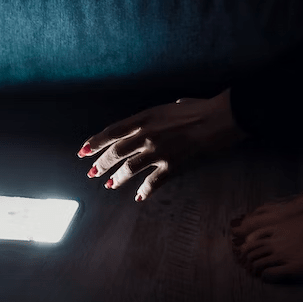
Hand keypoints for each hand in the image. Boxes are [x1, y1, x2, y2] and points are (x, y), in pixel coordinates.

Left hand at [77, 88, 246, 200]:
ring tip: (110, 185)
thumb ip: (164, 112)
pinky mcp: (172, 165)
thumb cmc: (200, 107)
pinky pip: (153, 182)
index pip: (112, 131)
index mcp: (145, 117)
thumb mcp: (175, 104)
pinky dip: (144, 191)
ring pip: (129, 168)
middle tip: (92, 173)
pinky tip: (139, 197)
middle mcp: (146, 135)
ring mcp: (158, 151)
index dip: (95, 142)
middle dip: (101, 164)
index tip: (82, 151)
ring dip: (117, 179)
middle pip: (116, 152)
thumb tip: (169, 112)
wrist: (219, 118)